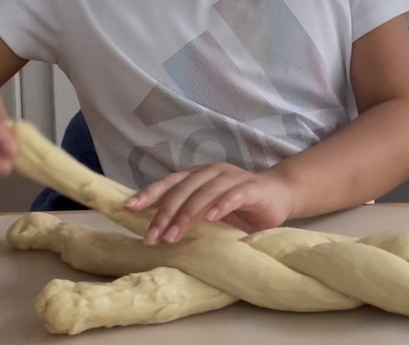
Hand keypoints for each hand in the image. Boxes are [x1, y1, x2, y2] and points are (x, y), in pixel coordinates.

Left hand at [123, 164, 295, 243]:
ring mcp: (233, 178)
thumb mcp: (209, 209)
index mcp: (199, 175)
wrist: (280, 195)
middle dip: (164, 213)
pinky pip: (235, 195)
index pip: (169, 182)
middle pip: (183, 189)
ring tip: (173, 235)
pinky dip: (222, 204)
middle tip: (152, 237)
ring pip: (204, 193)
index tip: (128, 208)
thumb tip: (156, 228)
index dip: (149, 194)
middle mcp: (212, 172)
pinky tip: (212, 217)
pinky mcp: (252, 188)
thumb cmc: (241, 205)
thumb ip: (189, 212)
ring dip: (187, 215)